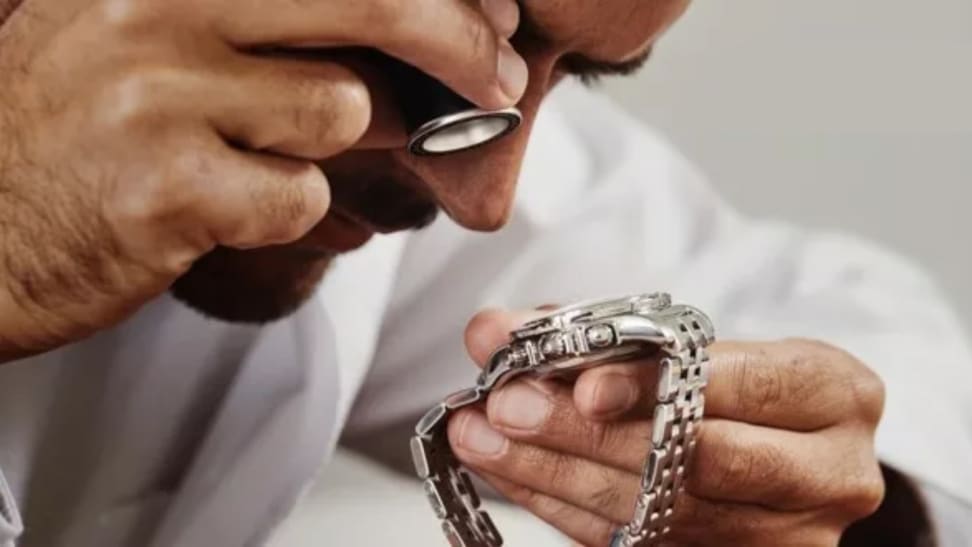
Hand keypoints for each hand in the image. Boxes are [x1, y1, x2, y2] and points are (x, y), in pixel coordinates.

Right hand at [0, 0, 526, 359]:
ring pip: (339, 108)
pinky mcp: (166, 188)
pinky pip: (299, 195)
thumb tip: (397, 29)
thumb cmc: (74, 132)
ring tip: (270, 158)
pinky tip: (231, 209)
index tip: (490, 11)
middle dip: (458, 41)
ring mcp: (156, 93)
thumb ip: (255, 18)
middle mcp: (155, 5)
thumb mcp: (142, 31)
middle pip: (366, 2)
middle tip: (501, 75)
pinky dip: (291, 211)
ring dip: (337, 147)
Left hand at [448, 309, 885, 545]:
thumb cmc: (733, 378)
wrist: (780, 440)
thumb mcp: (690, 338)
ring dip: (556, 474)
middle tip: (505, 407)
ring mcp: (788, 536)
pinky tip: (513, 472)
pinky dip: (565, 507)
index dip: (656, 386)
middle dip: (587, 435)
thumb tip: (491, 329)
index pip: (744, 384)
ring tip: (484, 436)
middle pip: (697, 461)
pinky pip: (636, 543)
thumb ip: (592, 329)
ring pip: (660, 512)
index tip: (581, 383)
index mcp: (836, 392)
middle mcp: (828, 473)